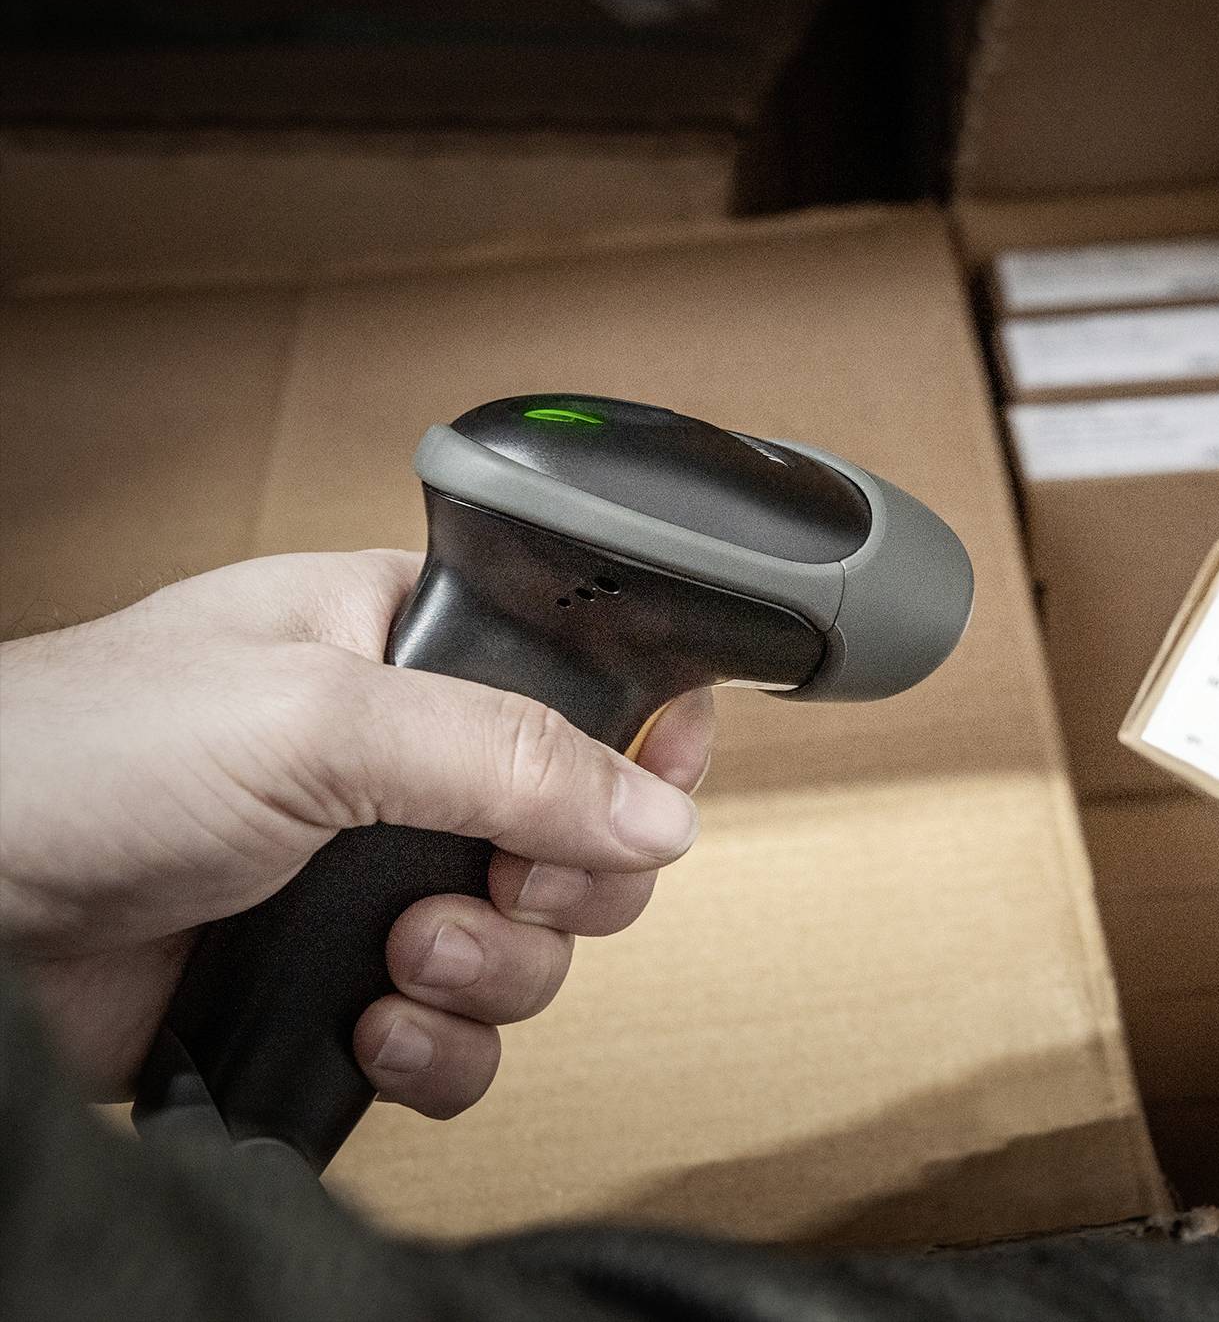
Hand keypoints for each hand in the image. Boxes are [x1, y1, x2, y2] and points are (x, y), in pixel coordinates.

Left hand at [0, 550, 712, 1117]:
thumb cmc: (79, 756)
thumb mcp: (316, 715)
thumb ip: (506, 753)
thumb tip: (659, 811)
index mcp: (406, 649)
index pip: (583, 681)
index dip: (642, 738)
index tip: (650, 791)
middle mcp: (406, 765)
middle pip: (584, 833)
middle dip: (561, 881)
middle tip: (499, 882)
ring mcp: (375, 880)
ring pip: (535, 945)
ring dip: (492, 969)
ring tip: (401, 954)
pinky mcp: (340, 985)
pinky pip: (465, 1035)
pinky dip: (441, 1050)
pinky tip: (373, 1027)